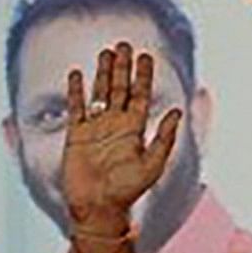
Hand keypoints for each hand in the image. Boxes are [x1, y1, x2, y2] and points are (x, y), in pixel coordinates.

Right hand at [56, 42, 180, 245]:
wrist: (98, 207)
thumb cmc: (128, 190)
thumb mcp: (153, 164)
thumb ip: (164, 138)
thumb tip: (176, 111)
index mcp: (134, 128)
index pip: (140, 94)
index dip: (143, 75)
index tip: (146, 55)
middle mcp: (115, 124)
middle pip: (119, 88)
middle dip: (122, 66)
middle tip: (124, 44)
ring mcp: (94, 128)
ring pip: (99, 93)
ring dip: (102, 73)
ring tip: (105, 52)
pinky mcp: (75, 136)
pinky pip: (76, 108)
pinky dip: (76, 92)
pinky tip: (77, 75)